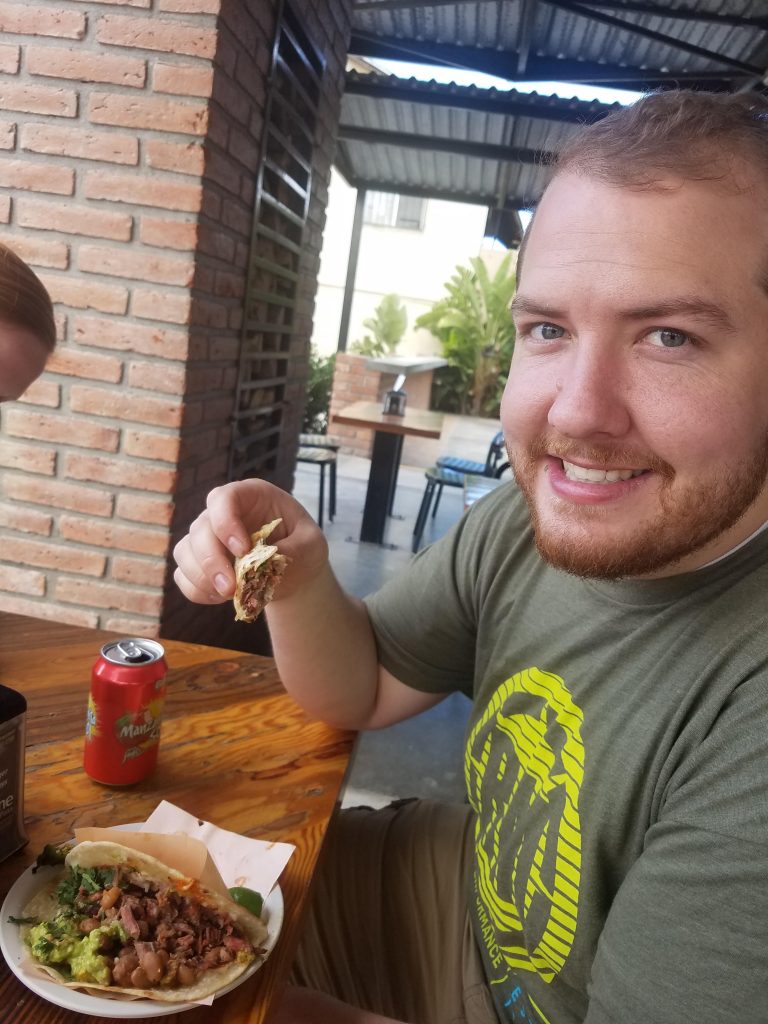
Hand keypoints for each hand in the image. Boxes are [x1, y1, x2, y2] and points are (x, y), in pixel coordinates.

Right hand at [173, 479, 327, 606]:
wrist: (295, 570)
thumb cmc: (303, 547)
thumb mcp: (312, 545)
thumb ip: (295, 549)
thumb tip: (267, 561)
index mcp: (250, 496)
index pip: (223, 498)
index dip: (225, 522)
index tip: (242, 550)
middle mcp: (222, 513)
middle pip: (199, 529)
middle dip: (211, 560)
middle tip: (231, 587)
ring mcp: (207, 537)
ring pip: (185, 551)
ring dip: (201, 577)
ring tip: (229, 594)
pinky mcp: (198, 562)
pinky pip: (182, 575)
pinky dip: (197, 590)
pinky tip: (221, 598)